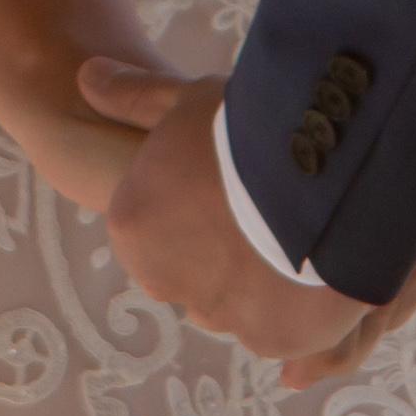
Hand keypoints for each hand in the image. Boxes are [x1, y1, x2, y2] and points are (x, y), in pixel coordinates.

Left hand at [81, 59, 387, 373]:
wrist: (327, 169)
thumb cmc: (249, 126)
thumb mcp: (188, 100)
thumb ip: (134, 97)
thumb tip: (86, 75)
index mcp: (133, 224)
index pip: (156, 222)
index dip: (199, 196)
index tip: (234, 172)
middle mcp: (164, 280)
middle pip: (195, 266)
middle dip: (227, 243)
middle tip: (273, 199)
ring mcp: (219, 314)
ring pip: (239, 301)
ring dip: (264, 277)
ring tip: (309, 226)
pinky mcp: (273, 340)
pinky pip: (283, 326)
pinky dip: (301, 304)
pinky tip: (329, 261)